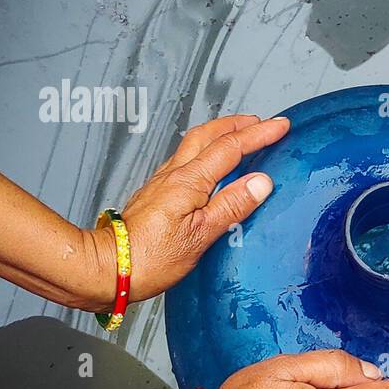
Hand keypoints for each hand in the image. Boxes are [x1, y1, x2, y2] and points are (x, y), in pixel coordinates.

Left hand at [86, 114, 290, 308]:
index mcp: (189, 182)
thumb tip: (260, 182)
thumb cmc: (150, 258)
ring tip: (239, 134)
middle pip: (208, 135)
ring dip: (220, 133)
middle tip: (260, 122)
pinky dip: (204, 150)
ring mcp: (162, 182)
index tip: (280, 126)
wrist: (108, 267)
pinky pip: (185, 159)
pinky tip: (209, 163)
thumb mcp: (201, 236)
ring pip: (194, 144)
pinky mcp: (156, 193)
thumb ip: (232, 205)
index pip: (230, 148)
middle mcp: (174, 175)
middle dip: (237, 124)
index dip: (258, 134)